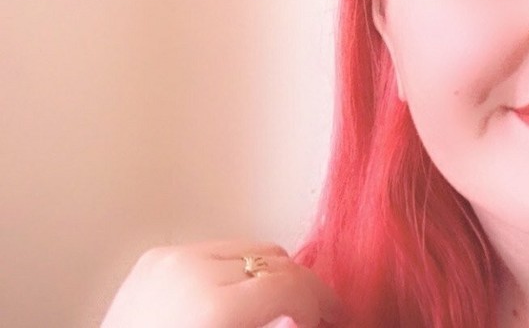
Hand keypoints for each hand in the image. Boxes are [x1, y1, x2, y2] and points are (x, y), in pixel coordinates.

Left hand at [101, 240, 349, 327]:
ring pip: (249, 248)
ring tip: (268, 308)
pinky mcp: (156, 257)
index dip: (322, 302)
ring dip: (266, 276)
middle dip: (297, 288)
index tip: (333, 318)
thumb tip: (306, 319)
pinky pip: (216, 250)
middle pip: (275, 259)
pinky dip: (232, 270)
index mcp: (213, 306)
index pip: (290, 284)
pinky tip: (234, 298)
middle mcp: (191, 269)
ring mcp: (171, 258)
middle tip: (307, 316)